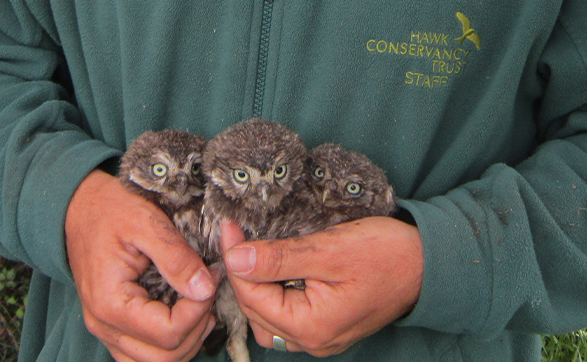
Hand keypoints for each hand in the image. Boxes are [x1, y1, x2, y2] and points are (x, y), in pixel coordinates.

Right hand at [66, 169, 216, 361]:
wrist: (79, 206)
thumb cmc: (109, 209)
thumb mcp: (146, 222)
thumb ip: (176, 257)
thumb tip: (205, 288)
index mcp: (111, 303)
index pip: (168, 333)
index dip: (198, 311)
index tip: (211, 279)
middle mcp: (104, 325)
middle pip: (165, 357)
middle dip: (197, 327)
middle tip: (208, 291)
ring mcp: (107, 330)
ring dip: (187, 340)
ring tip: (200, 304)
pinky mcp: (114, 326)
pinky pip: (144, 354)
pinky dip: (171, 343)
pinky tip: (186, 316)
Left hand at [220, 217, 422, 356]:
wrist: (427, 264)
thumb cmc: (385, 254)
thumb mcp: (328, 250)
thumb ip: (279, 258)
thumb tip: (236, 259)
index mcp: (312, 327)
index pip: (253, 297)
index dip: (236, 260)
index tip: (230, 228)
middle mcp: (314, 341)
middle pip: (257, 310)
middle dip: (242, 273)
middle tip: (238, 237)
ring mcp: (321, 337)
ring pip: (268, 319)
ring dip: (255, 289)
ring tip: (252, 255)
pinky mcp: (327, 327)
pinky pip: (287, 319)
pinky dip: (274, 296)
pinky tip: (275, 273)